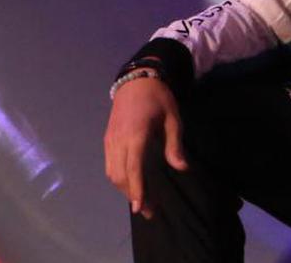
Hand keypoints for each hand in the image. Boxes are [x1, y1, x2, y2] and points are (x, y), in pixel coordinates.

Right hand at [103, 72, 186, 219]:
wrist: (136, 78)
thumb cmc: (158, 98)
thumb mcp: (173, 118)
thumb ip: (175, 144)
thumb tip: (182, 168)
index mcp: (136, 134)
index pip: (133, 168)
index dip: (137, 189)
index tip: (141, 208)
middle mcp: (119, 139)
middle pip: (120, 175)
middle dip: (132, 195)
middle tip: (149, 211)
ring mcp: (110, 140)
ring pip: (112, 172)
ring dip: (124, 189)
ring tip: (141, 201)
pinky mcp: (108, 139)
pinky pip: (109, 165)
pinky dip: (118, 178)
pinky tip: (131, 185)